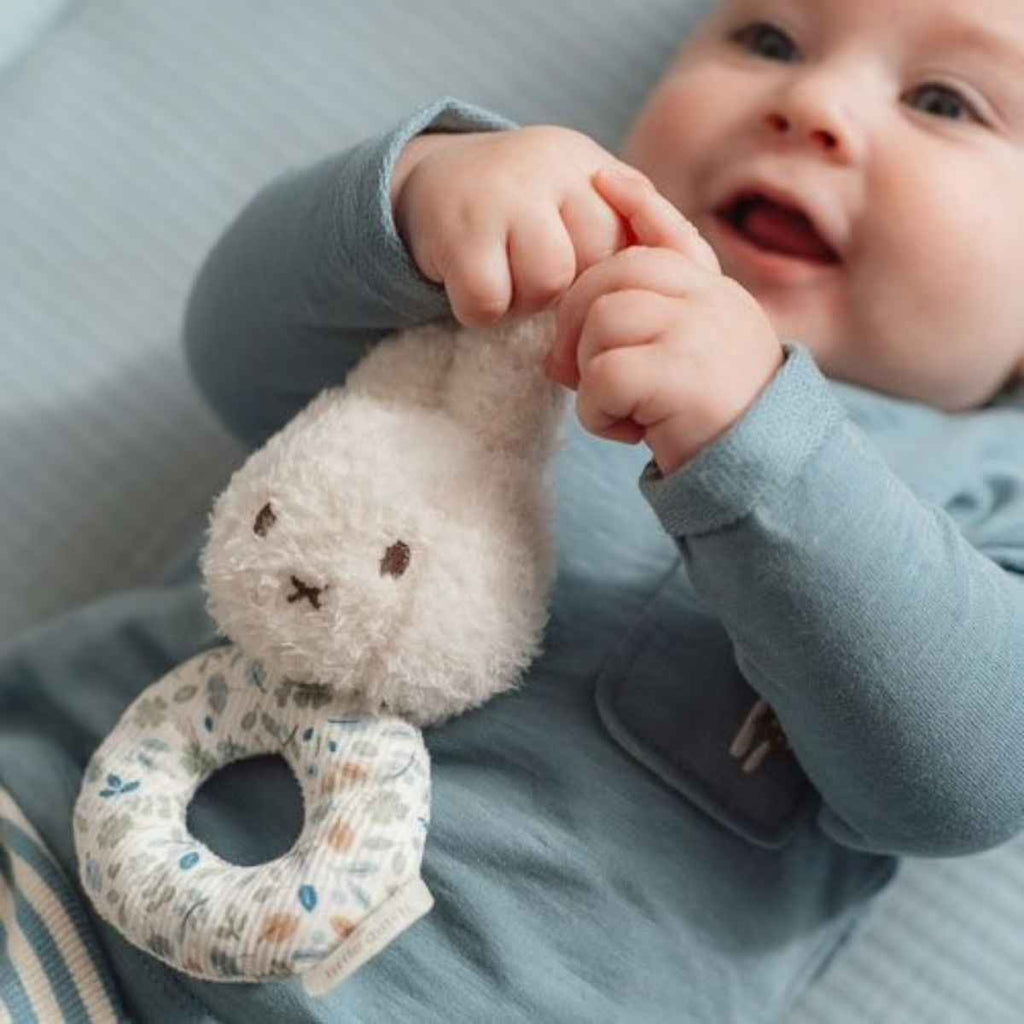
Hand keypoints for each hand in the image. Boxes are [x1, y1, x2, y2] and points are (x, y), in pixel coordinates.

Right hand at [391, 126, 644, 327]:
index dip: (608, 276)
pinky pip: (489, 303)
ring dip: (525, 303)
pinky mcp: (458, 233)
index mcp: (588, 165)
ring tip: (508, 282)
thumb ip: (628, 224)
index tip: (580, 278)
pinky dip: (480, 312)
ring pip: (546, 284)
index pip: (632, 240)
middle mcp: (549, 168)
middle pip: (595, 264)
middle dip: (570, 292)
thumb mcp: (579, 196)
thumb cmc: (525, 206)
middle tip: (539, 282)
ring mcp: (501, 196)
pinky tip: (474, 285)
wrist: (435, 179)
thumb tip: (680, 274)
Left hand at [545, 168, 784, 475]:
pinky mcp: (681, 374)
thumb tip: (567, 339)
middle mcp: (711, 300)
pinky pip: (603, 374)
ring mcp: (699, 331)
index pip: (670, 233)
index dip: (636, 203)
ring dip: (590, 374)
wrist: (761, 473)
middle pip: (612, 275)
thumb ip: (652, 328)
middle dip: (574, 322)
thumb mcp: (689, 362)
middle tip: (576, 373)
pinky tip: (628, 432)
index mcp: (714, 294)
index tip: (603, 179)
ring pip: (602, 320)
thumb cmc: (710, 422)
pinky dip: (598, 412)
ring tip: (618, 407)